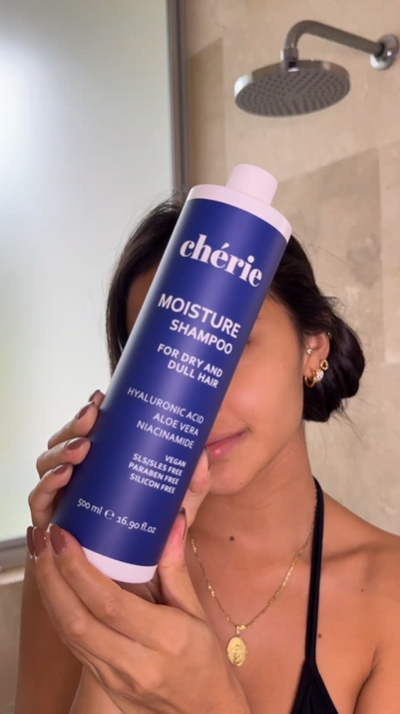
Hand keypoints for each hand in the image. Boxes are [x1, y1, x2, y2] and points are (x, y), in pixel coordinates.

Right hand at [29, 389, 211, 603]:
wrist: (137, 579)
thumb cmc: (154, 532)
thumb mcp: (180, 503)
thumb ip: (194, 483)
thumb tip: (201, 458)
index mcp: (103, 461)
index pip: (87, 429)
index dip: (88, 411)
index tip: (99, 398)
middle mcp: (79, 474)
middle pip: (64, 441)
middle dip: (73, 426)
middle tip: (91, 420)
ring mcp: (64, 497)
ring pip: (48, 464)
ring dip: (60, 452)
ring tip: (82, 450)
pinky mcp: (54, 522)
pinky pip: (40, 501)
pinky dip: (46, 486)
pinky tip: (63, 478)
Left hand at [30, 518, 249, 713]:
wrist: (203, 713)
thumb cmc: (205, 661)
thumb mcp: (197, 613)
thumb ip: (176, 568)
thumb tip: (174, 521)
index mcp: (165, 639)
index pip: (109, 603)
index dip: (80, 569)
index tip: (65, 537)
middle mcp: (134, 663)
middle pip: (78, 619)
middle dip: (53, 575)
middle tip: (44, 538)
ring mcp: (113, 678)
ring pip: (68, 634)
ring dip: (49, 591)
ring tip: (42, 554)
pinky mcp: (100, 684)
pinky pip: (72, 645)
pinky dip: (58, 611)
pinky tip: (53, 585)